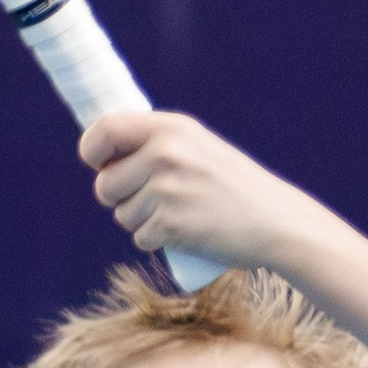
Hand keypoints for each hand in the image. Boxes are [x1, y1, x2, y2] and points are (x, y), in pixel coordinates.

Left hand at [78, 110, 310, 274]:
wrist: (275, 221)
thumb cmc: (234, 187)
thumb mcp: (198, 147)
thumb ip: (158, 144)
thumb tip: (106, 154)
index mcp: (170, 128)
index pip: (104, 129)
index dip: (92, 150)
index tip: (98, 163)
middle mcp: (165, 153)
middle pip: (105, 184)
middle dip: (119, 198)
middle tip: (154, 200)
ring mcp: (167, 189)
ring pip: (121, 214)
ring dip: (141, 221)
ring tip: (178, 213)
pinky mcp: (170, 224)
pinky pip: (140, 237)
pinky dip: (157, 240)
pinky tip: (185, 232)